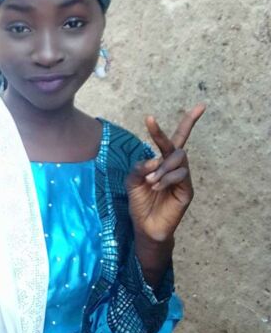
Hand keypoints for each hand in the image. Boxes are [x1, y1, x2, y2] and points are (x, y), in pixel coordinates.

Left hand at [126, 104, 204, 243]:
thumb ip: (139, 167)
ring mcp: (183, 178)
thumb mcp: (132, 181)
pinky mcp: (187, 191)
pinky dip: (166, 178)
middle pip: (177, 144)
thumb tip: (153, 159)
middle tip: (149, 138)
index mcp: (163, 161)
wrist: (145, 226)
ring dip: (161, 167)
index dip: (189, 122)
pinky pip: (181, 175)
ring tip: (150, 182)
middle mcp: (175, 167)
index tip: (202, 106)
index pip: (177, 138)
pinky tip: (156, 187)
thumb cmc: (139, 202)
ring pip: (179, 159)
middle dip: (162, 137)